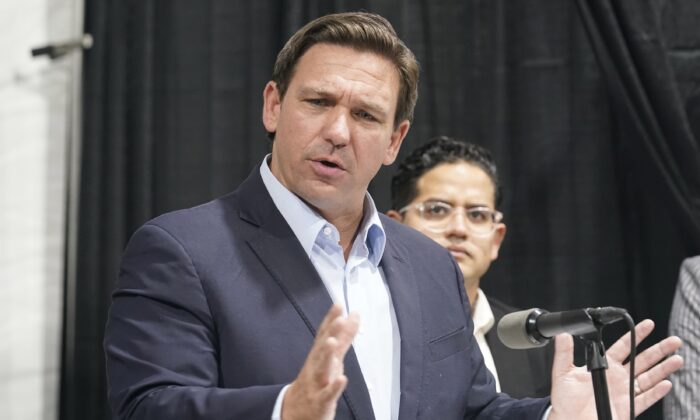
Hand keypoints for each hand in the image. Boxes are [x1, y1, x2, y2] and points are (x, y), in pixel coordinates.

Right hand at [282, 304, 359, 419]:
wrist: (295, 411)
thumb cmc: (316, 380)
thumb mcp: (331, 357)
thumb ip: (343, 337)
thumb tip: (353, 316)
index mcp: (318, 355)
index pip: (324, 334)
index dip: (331, 319)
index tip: (339, 305)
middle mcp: (316, 366)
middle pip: (322, 347)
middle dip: (330, 333)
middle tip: (339, 319)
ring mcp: (317, 383)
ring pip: (321, 368)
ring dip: (327, 355)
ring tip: (333, 342)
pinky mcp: (321, 401)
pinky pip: (327, 394)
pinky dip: (334, 387)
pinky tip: (342, 379)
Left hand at [549, 319, 682, 419]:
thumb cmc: (565, 401)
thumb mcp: (562, 373)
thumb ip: (563, 353)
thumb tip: (562, 335)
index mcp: (602, 366)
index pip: (623, 347)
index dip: (635, 335)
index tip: (646, 324)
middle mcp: (616, 377)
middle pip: (642, 360)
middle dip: (658, 350)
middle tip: (673, 341)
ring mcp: (624, 392)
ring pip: (648, 378)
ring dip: (663, 369)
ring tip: (676, 359)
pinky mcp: (628, 407)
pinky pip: (645, 399)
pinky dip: (656, 393)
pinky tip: (666, 384)